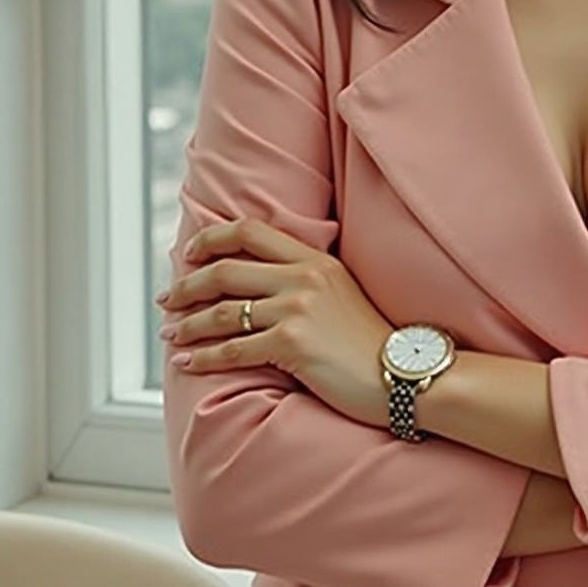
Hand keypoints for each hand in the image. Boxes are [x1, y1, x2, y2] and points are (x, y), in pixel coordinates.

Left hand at [156, 218, 394, 427]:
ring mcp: (297, 308)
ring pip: (223, 312)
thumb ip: (304, 281)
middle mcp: (303, 276)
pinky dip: (203, 358)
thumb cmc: (370, 341)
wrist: (403, 372)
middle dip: (188, 286)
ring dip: (188, 325)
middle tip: (168, 300)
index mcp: (314, 259)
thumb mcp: (341, 292)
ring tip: (170, 335)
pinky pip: (233, 349)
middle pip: (226, 269)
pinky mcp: (292, 343)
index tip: (191, 254)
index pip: (252, 231)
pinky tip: (187, 364)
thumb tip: (258, 286)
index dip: (213, 238)